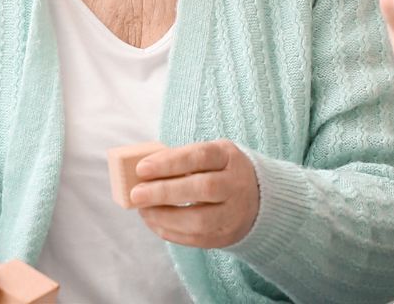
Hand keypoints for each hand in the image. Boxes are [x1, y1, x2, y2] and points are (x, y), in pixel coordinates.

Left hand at [130, 138, 261, 248]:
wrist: (257, 198)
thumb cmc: (220, 171)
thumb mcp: (210, 156)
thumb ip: (181, 159)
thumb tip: (142, 172)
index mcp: (229, 157)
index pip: (200, 156)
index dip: (170, 162)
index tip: (142, 168)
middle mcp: (236, 185)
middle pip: (203, 188)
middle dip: (165, 192)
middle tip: (137, 194)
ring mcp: (233, 213)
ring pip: (199, 220)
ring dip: (164, 216)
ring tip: (143, 210)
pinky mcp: (225, 236)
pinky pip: (195, 238)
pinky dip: (169, 231)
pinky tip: (154, 221)